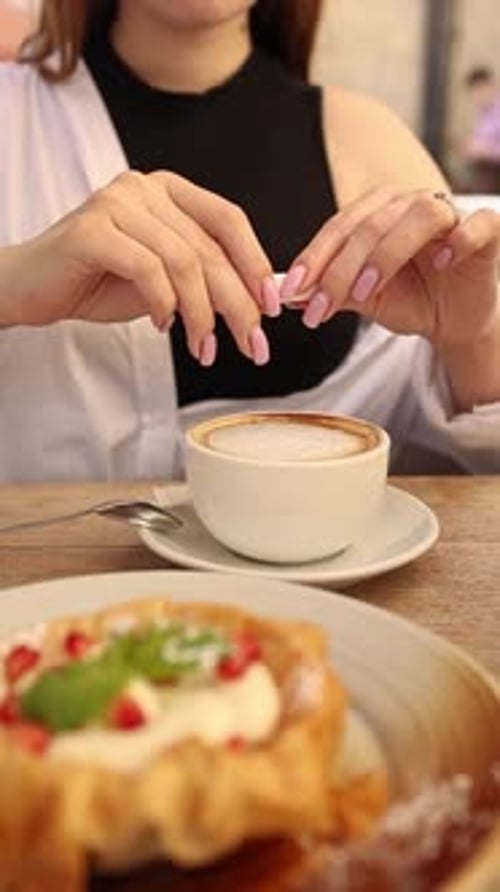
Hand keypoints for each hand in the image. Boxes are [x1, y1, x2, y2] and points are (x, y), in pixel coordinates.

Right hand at [0, 171, 279, 364]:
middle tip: (252, 345)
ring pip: (185, 261)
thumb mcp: (162, 281)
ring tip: (204, 349)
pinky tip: (165, 327)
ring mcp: (116, 202)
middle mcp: (144, 186)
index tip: (272, 308)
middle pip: (210, 247)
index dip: (256, 263)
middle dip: (238, 304)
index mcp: (168, 191)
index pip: (228, 220)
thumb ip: (201, 279)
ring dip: (203, 314)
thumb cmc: (97, 282)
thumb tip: (256, 303)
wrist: (30, 287)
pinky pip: (148, 270)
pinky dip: (165, 305)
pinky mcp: (92, 229)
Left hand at [280, 187, 499, 347]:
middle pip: (371, 225)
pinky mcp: (487, 230)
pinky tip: (442, 263)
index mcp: (378, 211)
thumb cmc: (410, 299)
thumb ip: (335, 290)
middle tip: (321, 307)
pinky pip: (477, 225)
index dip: (314, 258)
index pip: (340, 227)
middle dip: (340, 270)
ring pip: (418, 217)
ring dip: (387, 254)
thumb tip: (292, 295)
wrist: (453, 319)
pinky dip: (460, 240)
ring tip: (366, 291)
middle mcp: (410, 203)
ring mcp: (451, 213)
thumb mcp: (366, 298)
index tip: (292, 292)